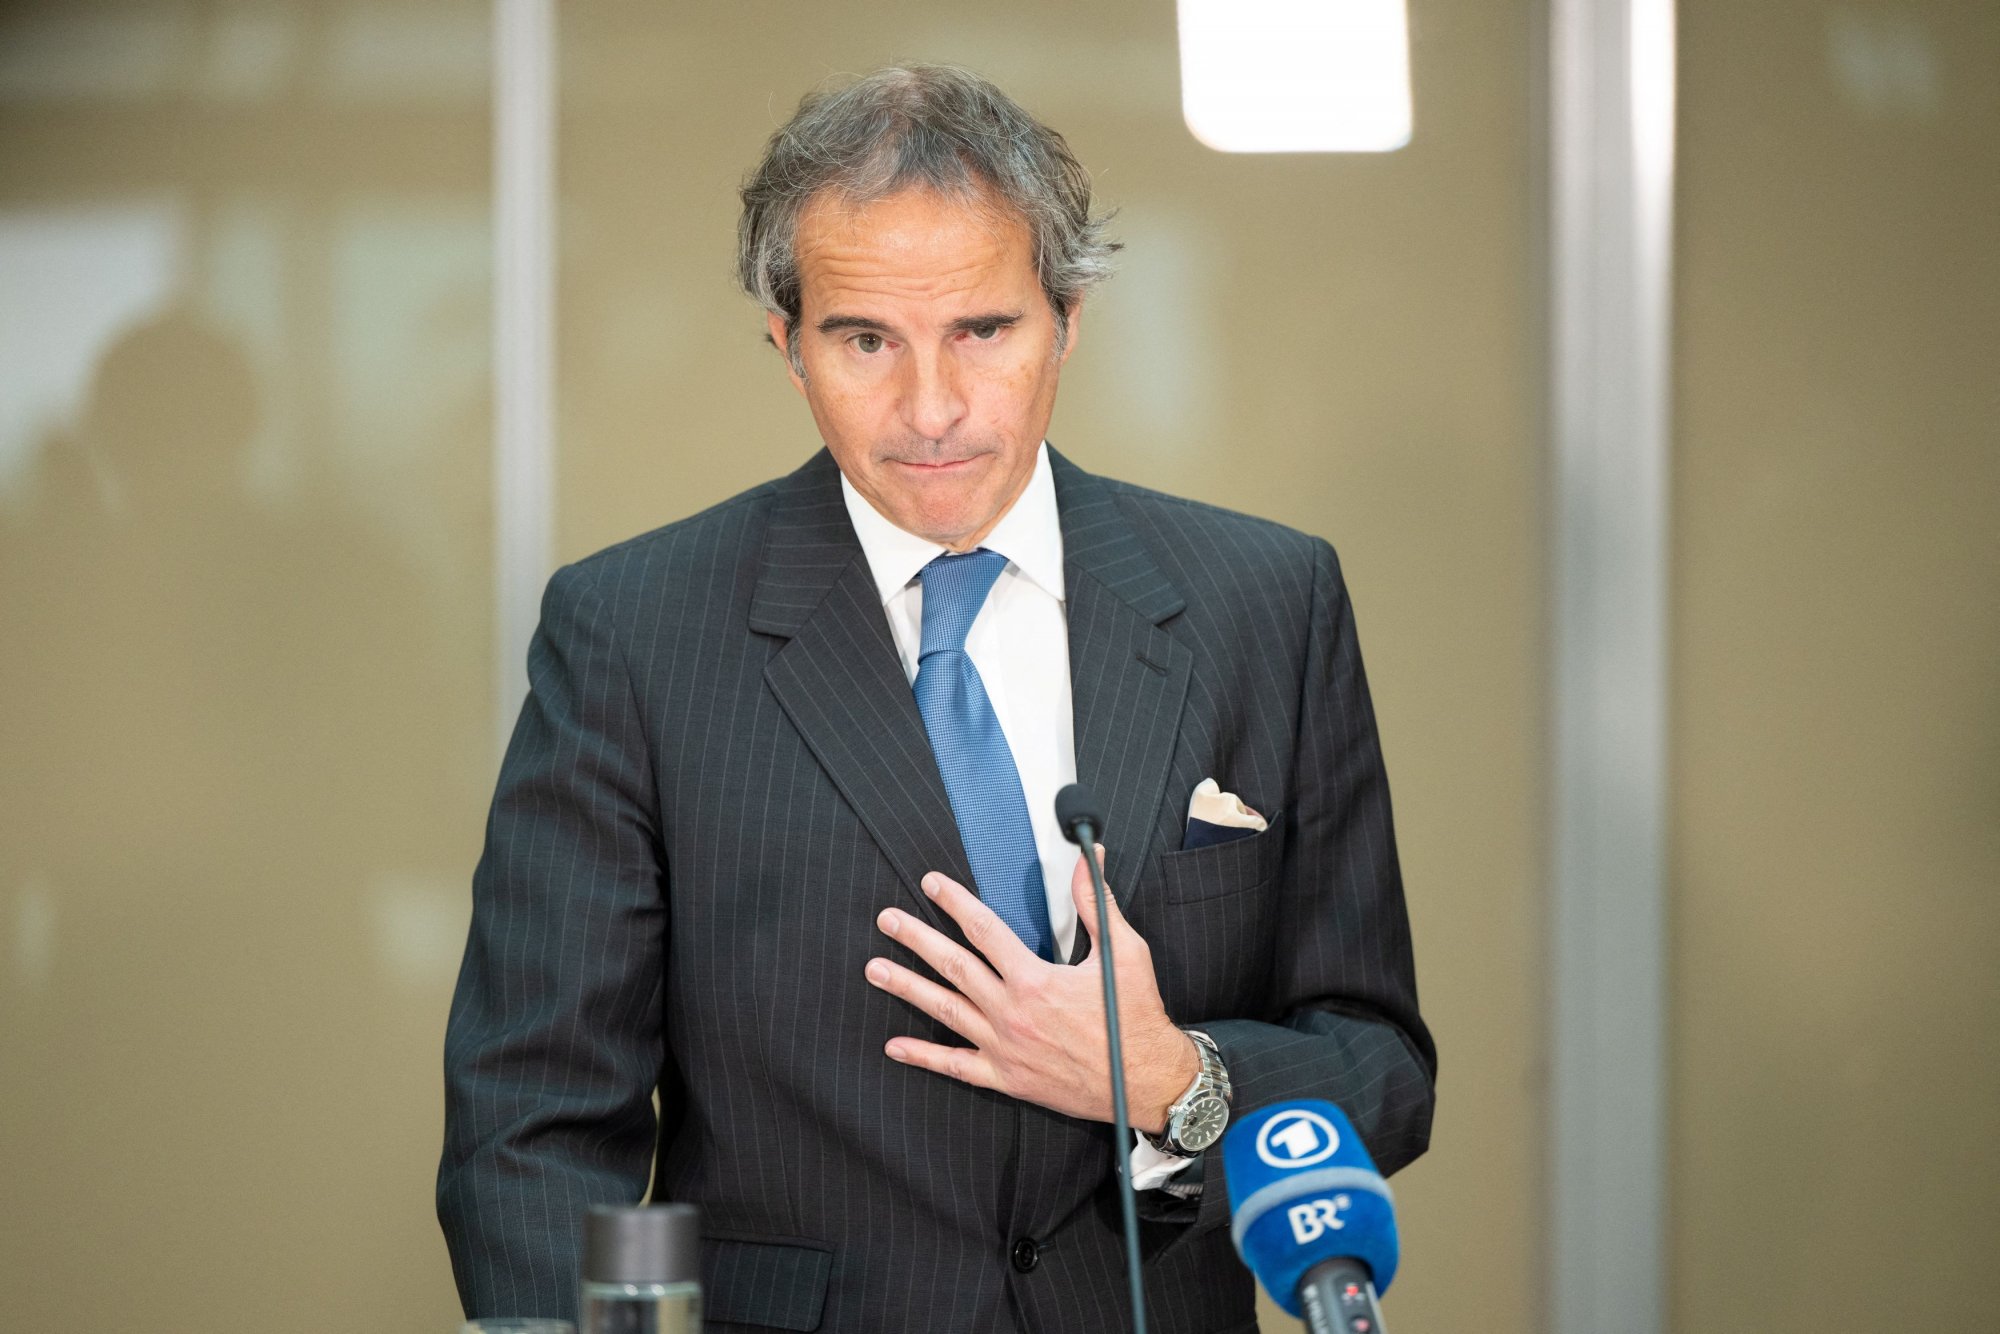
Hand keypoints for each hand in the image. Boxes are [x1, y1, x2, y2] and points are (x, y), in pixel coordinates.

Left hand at [865, 847, 1199, 1132]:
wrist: (1145, 1082)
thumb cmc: (1135, 1017)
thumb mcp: (1123, 952)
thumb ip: (1097, 903)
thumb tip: (1086, 857)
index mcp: (1036, 980)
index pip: (984, 930)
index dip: (955, 902)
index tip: (931, 884)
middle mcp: (1012, 1012)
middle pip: (953, 967)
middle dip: (916, 939)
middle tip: (887, 920)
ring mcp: (1004, 1047)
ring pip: (945, 1011)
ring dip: (908, 988)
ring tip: (875, 969)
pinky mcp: (1006, 1077)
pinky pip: (956, 1067)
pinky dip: (923, 1057)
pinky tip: (894, 1046)